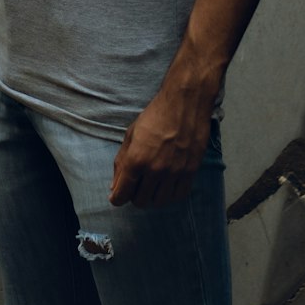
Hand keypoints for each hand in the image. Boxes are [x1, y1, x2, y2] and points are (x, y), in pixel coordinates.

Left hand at [109, 88, 212, 208]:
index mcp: (136, 159)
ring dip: (152, 196)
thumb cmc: (156, 115)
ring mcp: (174, 172)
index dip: (117, 198)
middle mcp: (154, 169)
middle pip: (140, 201)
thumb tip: (114, 186)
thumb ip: (121, 162)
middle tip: (137, 185)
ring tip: (152, 184)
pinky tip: (167, 184)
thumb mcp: (131, 134)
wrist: (184, 102)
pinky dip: (170, 194)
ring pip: (159, 202)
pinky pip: (178, 196)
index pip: (122, 195)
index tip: (118, 196)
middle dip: (134, 195)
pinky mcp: (190, 171)